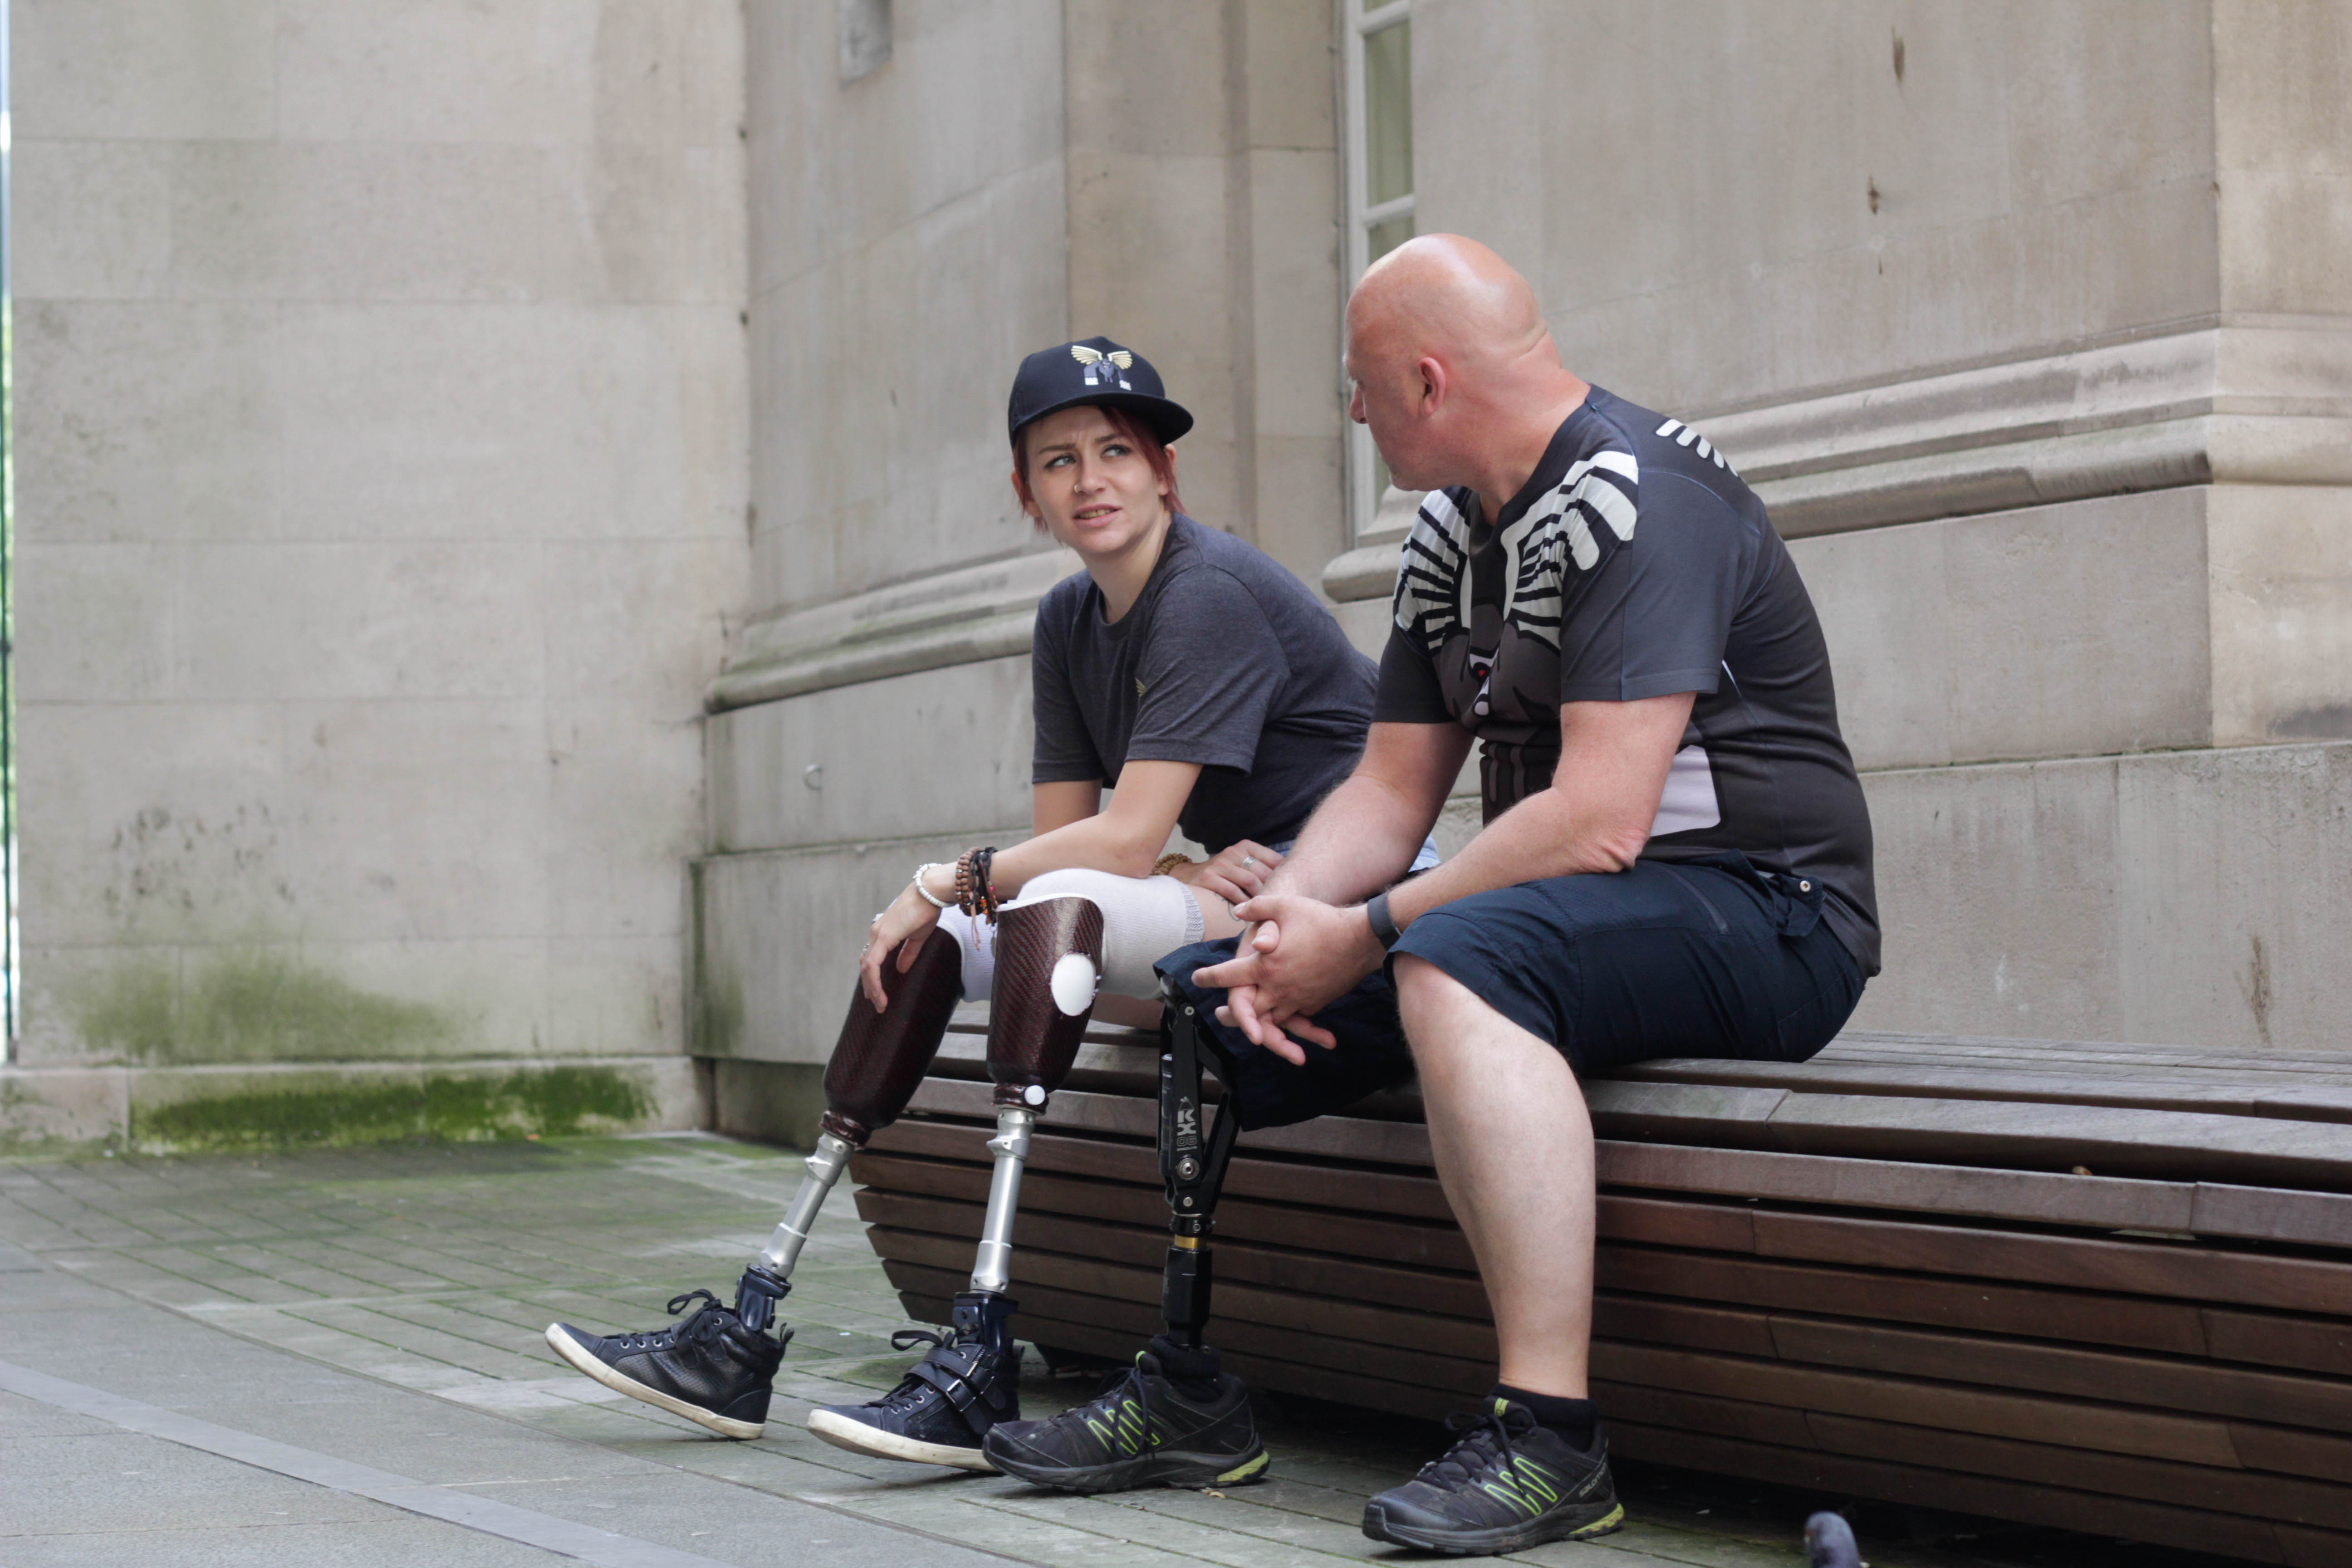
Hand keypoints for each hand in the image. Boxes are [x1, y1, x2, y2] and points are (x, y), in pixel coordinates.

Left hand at [859, 881, 944, 1010]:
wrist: (931, 891)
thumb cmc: (926, 909)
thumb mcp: (917, 936)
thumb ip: (908, 953)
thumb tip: (902, 969)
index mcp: (882, 933)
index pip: (871, 959)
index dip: (872, 978)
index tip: (877, 995)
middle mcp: (876, 933)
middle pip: (866, 965)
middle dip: (870, 987)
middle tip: (877, 1004)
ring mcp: (878, 934)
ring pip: (867, 967)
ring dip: (872, 987)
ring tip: (879, 1003)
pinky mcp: (884, 936)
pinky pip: (873, 964)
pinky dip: (875, 980)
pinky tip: (879, 992)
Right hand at [1166, 839, 1282, 907]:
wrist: (1188, 878)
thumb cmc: (1223, 875)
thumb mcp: (1242, 864)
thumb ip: (1262, 867)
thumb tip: (1292, 878)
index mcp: (1245, 846)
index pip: (1273, 859)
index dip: (1283, 876)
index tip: (1288, 890)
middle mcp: (1233, 852)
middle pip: (1263, 872)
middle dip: (1272, 890)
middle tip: (1278, 904)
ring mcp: (1220, 864)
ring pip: (1250, 883)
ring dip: (1259, 898)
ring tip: (1264, 909)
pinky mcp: (1209, 878)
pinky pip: (1234, 893)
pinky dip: (1243, 904)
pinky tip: (1248, 911)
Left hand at [1191, 893, 1385, 1065]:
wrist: (1360, 938)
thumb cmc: (1321, 919)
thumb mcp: (1284, 905)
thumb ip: (1257, 908)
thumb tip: (1239, 911)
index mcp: (1264, 965)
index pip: (1228, 975)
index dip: (1209, 977)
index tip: (1197, 979)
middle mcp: (1277, 987)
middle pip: (1246, 1009)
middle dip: (1231, 1012)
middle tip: (1219, 1012)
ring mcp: (1297, 998)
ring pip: (1271, 1019)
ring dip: (1258, 1020)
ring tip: (1249, 1020)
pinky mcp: (1315, 1003)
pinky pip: (1295, 1015)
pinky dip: (1286, 1017)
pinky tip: (1282, 1012)